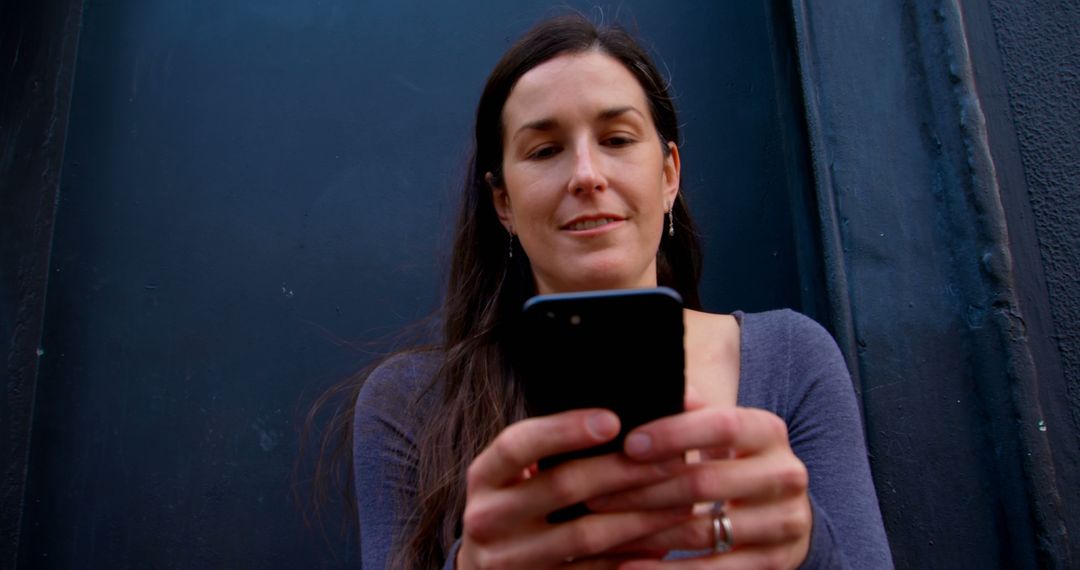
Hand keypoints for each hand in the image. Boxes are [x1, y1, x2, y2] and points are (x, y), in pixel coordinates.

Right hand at [457, 409, 693, 568]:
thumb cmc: (519, 504)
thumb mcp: (518, 473)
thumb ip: (555, 444)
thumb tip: (621, 412)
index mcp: (485, 476)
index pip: (518, 444)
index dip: (564, 430)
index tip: (613, 419)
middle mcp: (488, 516)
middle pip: (562, 486)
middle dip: (624, 470)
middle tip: (673, 458)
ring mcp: (509, 559)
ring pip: (586, 534)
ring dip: (641, 515)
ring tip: (683, 500)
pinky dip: (632, 554)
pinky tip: (665, 541)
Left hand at [586, 407, 811, 569]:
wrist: (785, 516)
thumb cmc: (733, 464)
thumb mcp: (720, 435)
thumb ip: (688, 414)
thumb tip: (640, 387)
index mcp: (768, 431)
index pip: (721, 425)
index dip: (673, 433)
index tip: (628, 444)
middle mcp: (785, 474)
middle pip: (705, 483)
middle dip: (641, 489)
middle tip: (593, 493)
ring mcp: (785, 523)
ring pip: (703, 530)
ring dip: (645, 533)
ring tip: (600, 530)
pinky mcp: (777, 563)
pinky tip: (628, 567)